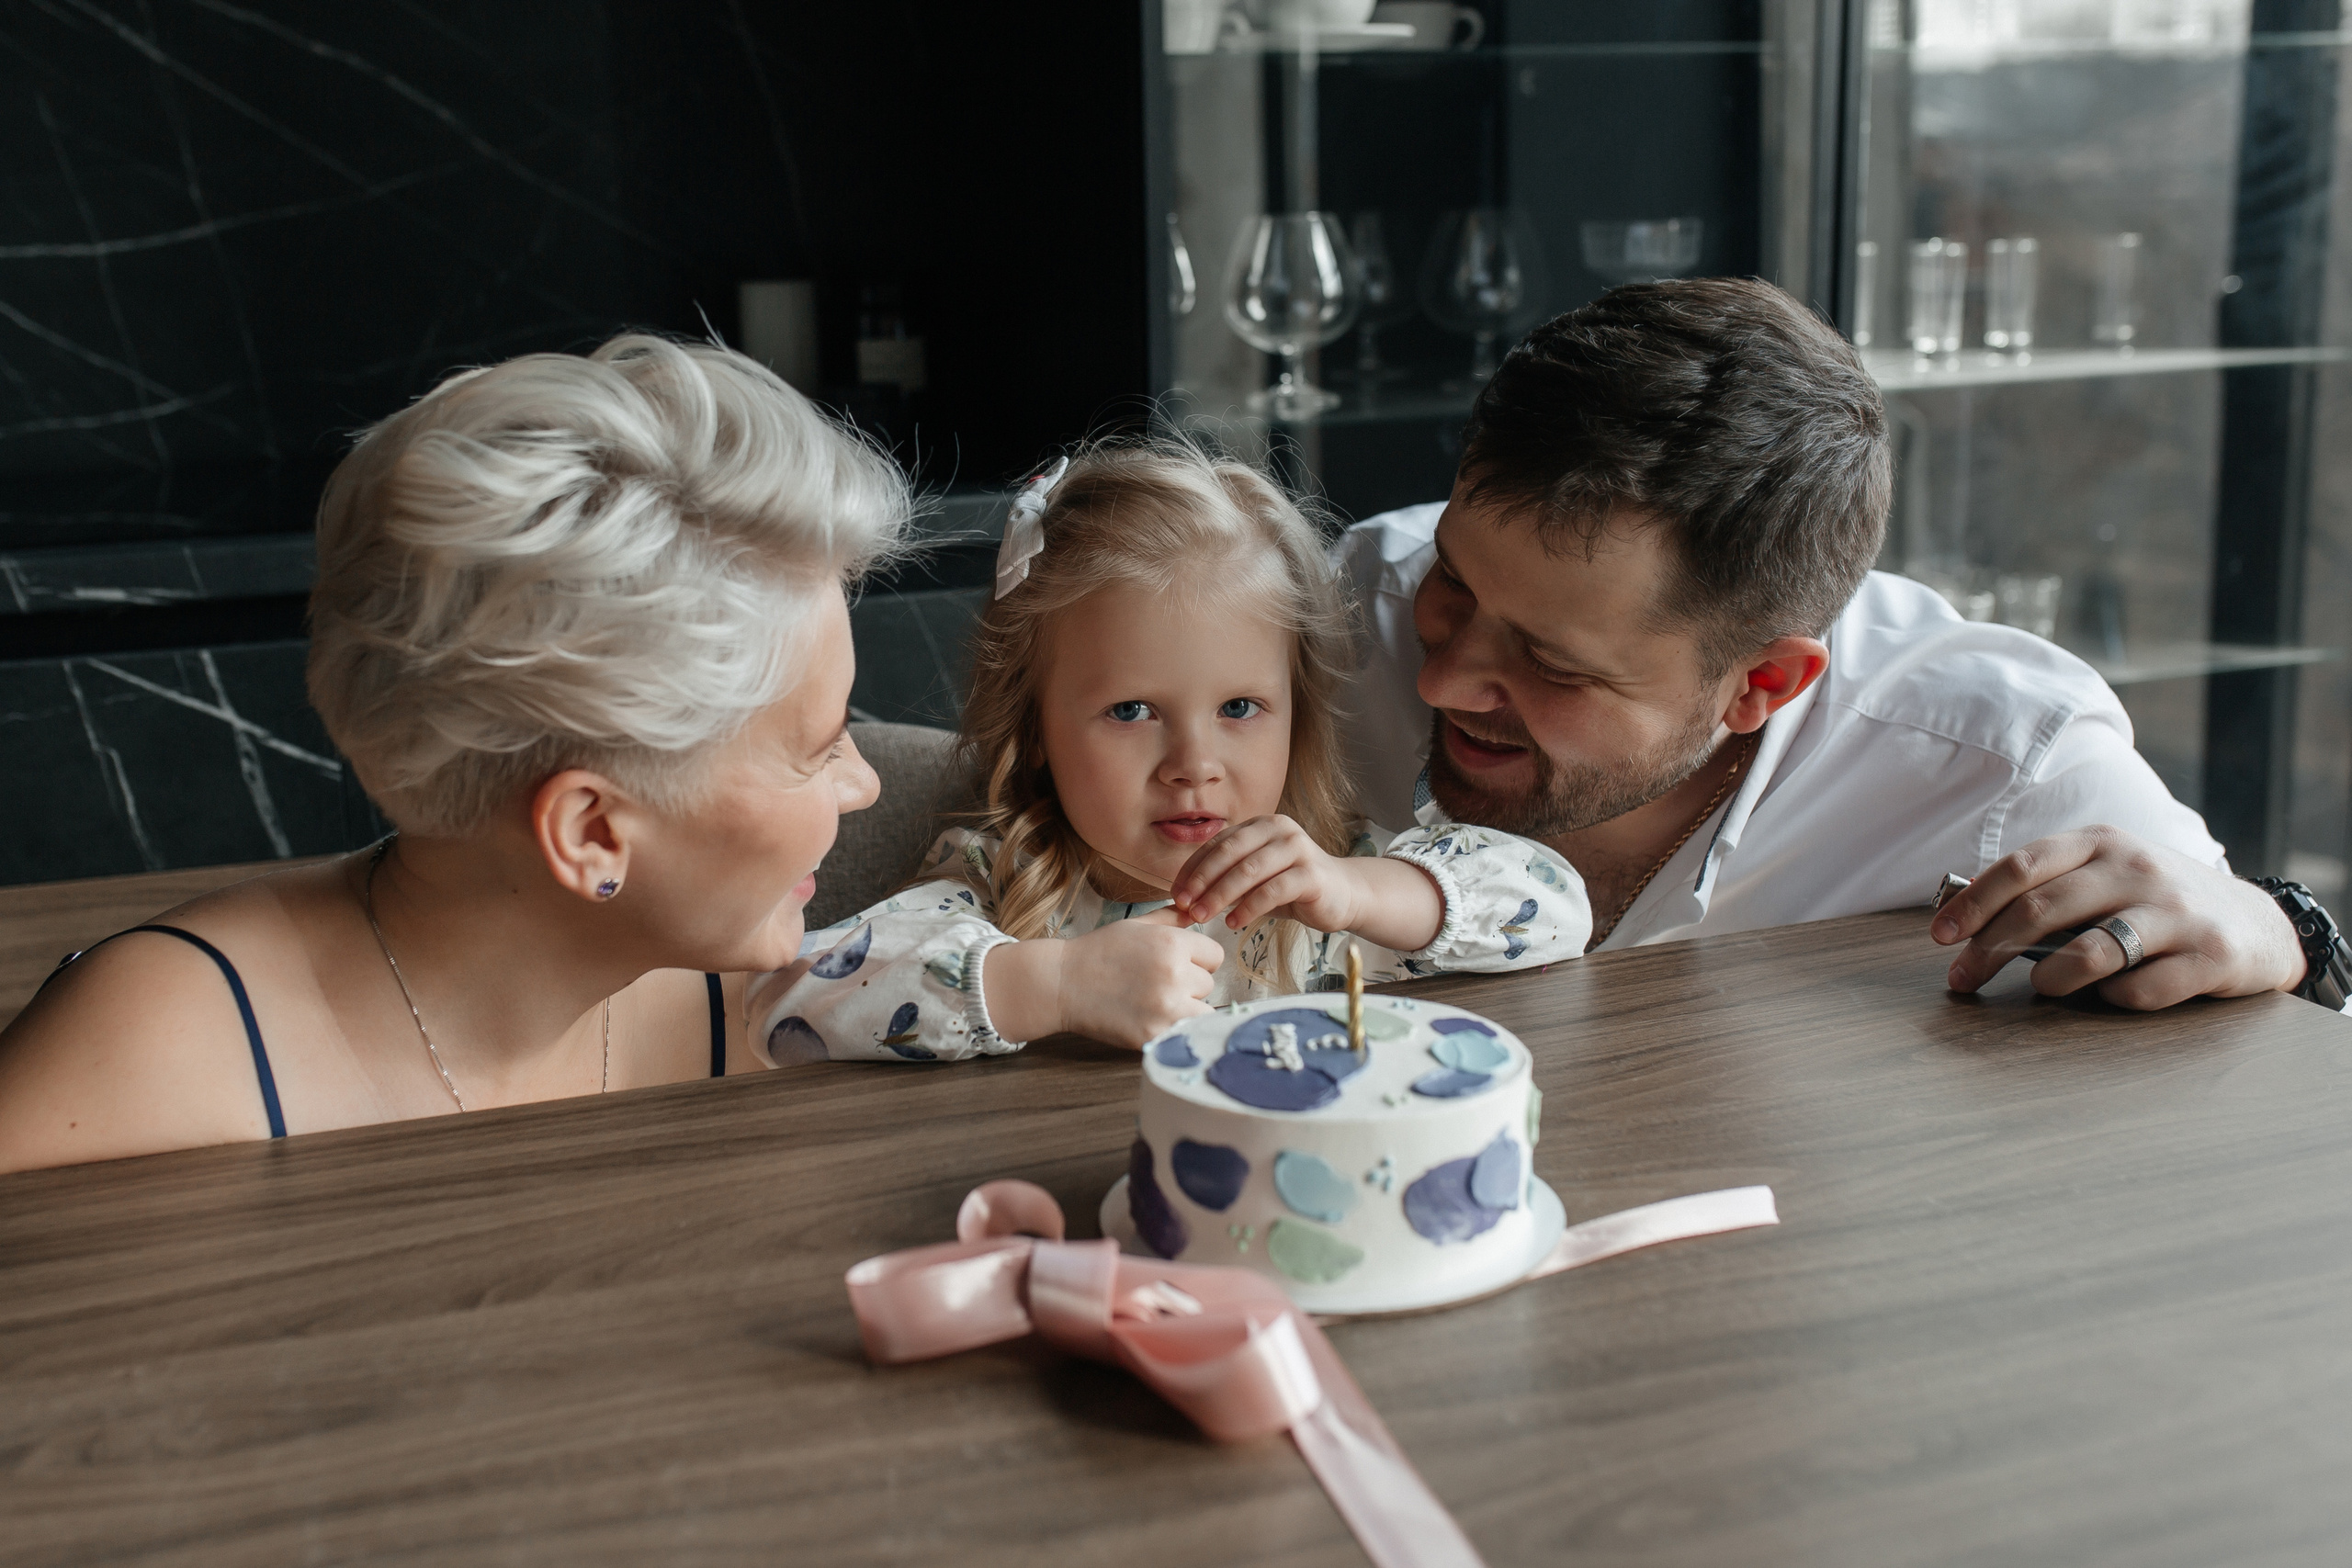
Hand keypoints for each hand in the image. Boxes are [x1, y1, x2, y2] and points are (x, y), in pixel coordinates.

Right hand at [980, 907, 1221, 1048]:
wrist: (1062, 983)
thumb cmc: (1099, 951)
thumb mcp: (1137, 925)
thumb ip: (1172, 918)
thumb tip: (1199, 913)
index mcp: (1172, 942)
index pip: (1215, 955)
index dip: (1197, 960)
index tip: (1178, 965)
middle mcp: (1174, 974)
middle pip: (1208, 984)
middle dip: (1189, 985)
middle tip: (1157, 984)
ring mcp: (1166, 1008)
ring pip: (1202, 1011)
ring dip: (1185, 1009)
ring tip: (1156, 1003)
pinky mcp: (1155, 1035)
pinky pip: (1183, 1033)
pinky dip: (1172, 1030)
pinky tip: (1150, 1019)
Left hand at [1169, 815, 1443, 952]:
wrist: (1343, 895)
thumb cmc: (1292, 888)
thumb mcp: (1254, 879)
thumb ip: (1224, 880)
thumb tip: (1182, 900)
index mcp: (1260, 825)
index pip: (1216, 844)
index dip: (1192, 869)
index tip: (1175, 894)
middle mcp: (1278, 829)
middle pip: (1229, 854)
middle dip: (1201, 881)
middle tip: (1184, 906)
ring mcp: (1297, 848)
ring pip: (1248, 871)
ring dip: (1220, 895)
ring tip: (1203, 917)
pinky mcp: (1311, 873)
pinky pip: (1272, 890)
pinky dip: (1249, 907)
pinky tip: (1234, 923)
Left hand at [1933, 825, 2306, 1009]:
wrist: (2258, 923)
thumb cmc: (2156, 901)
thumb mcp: (2104, 874)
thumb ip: (2045, 885)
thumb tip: (1962, 908)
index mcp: (2102, 843)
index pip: (2021, 867)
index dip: (1973, 903)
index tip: (1939, 935)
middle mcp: (2137, 869)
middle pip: (2041, 911)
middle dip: (1988, 950)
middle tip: (1962, 979)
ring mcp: (2176, 912)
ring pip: (2089, 952)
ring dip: (2049, 979)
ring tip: (2041, 988)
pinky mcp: (2210, 956)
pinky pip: (2139, 990)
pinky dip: (2113, 1000)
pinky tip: (2113, 994)